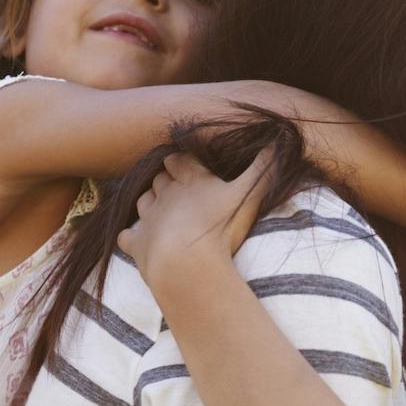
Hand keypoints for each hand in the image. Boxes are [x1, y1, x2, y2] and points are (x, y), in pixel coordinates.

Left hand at [118, 151, 274, 293]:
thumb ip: (264, 168)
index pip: (179, 160)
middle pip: (159, 179)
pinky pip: (127, 235)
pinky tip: (138, 239)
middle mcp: (165, 194)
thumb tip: (279, 140)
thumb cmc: (220, 227)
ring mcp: (148, 219)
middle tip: (179, 189)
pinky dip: (131, 235)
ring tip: (162, 211)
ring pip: (143, 201)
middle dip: (166, 180)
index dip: (181, 161)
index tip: (187, 164)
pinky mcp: (137, 244)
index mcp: (191, 180)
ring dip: (150, 202)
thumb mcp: (249, 194)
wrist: (187, 265)